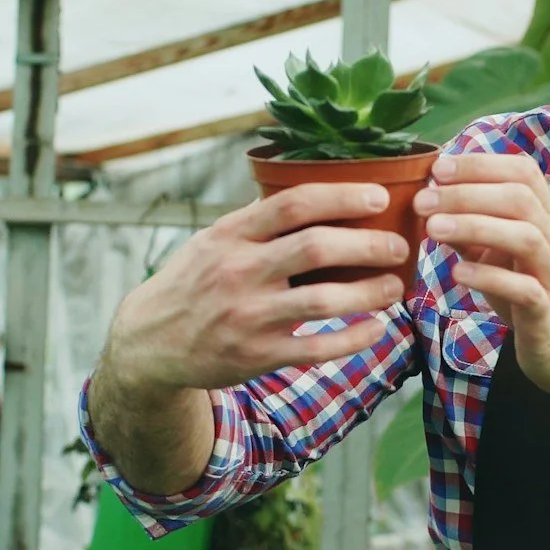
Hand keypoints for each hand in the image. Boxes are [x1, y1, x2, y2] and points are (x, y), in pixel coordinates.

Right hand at [103, 183, 410, 392]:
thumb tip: (319, 193)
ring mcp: (247, 316)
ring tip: (394, 287)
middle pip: (316, 249)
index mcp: (230, 234)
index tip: (379, 197)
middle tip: (399, 246)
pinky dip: (353, 338)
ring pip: (323, 301)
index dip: (342, 196)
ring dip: (369, 293)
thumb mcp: (213, 241)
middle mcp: (238, 272)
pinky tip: (376, 329)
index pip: (293, 204)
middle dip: (368, 245)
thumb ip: (259, 221)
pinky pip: (317, 348)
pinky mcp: (256, 355)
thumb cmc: (193, 282)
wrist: (150, 342)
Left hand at [415, 152, 549, 397]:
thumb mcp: (500, 258)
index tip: (438, 168)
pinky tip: (458, 273)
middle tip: (423, 200)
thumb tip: (432, 204)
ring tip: (432, 228)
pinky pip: (525, 289)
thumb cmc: (531, 297)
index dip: (481, 165)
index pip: (523, 172)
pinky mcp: (549, 313)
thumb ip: (472, 232)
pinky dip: (489, 277)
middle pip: (520, 198)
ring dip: (475, 227)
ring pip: (525, 238)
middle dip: (468, 193)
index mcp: (546, 219)